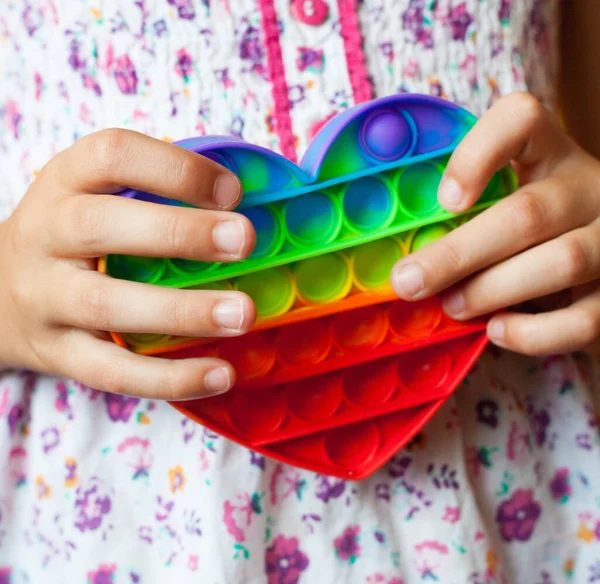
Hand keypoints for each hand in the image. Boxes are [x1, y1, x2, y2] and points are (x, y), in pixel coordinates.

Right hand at [0, 129, 255, 397]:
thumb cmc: (72, 237)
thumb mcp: (94, 194)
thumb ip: (153, 192)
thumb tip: (246, 202)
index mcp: (64, 182)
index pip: (111, 155)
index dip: (175, 169)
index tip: (232, 191)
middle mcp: (45, 234)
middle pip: (100, 226)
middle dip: (179, 232)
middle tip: (244, 240)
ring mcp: (45, 298)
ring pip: (106, 305)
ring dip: (182, 311)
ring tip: (242, 315)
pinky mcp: (58, 353)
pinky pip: (112, 371)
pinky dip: (169, 377)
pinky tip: (221, 375)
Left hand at [391, 92, 599, 355]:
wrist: (597, 258)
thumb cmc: (526, 232)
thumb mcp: (502, 203)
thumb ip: (460, 215)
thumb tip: (401, 264)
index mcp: (550, 154)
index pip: (522, 119)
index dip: (478, 153)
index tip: (444, 201)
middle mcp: (588, 188)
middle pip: (526, 214)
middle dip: (457, 254)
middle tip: (408, 282)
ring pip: (559, 262)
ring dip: (490, 290)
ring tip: (451, 305)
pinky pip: (583, 319)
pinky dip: (533, 332)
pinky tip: (497, 330)